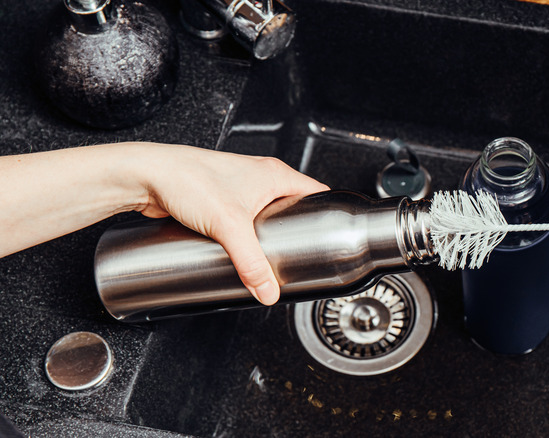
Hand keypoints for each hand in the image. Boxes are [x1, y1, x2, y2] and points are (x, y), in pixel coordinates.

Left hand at [127, 142, 328, 304]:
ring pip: (265, 214)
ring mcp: (238, 188)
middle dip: (295, 232)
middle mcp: (259, 177)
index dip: (327, 213)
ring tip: (270, 255)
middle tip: (298, 254)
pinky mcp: (219, 200)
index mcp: (274, 173)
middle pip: (292, 207)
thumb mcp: (229, 226)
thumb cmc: (187, 179)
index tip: (331, 235)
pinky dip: (246, 235)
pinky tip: (241, 250)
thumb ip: (251, 262)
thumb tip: (267, 290)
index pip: (316, 192)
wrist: (147, 176)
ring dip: (268, 234)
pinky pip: (243, 220)